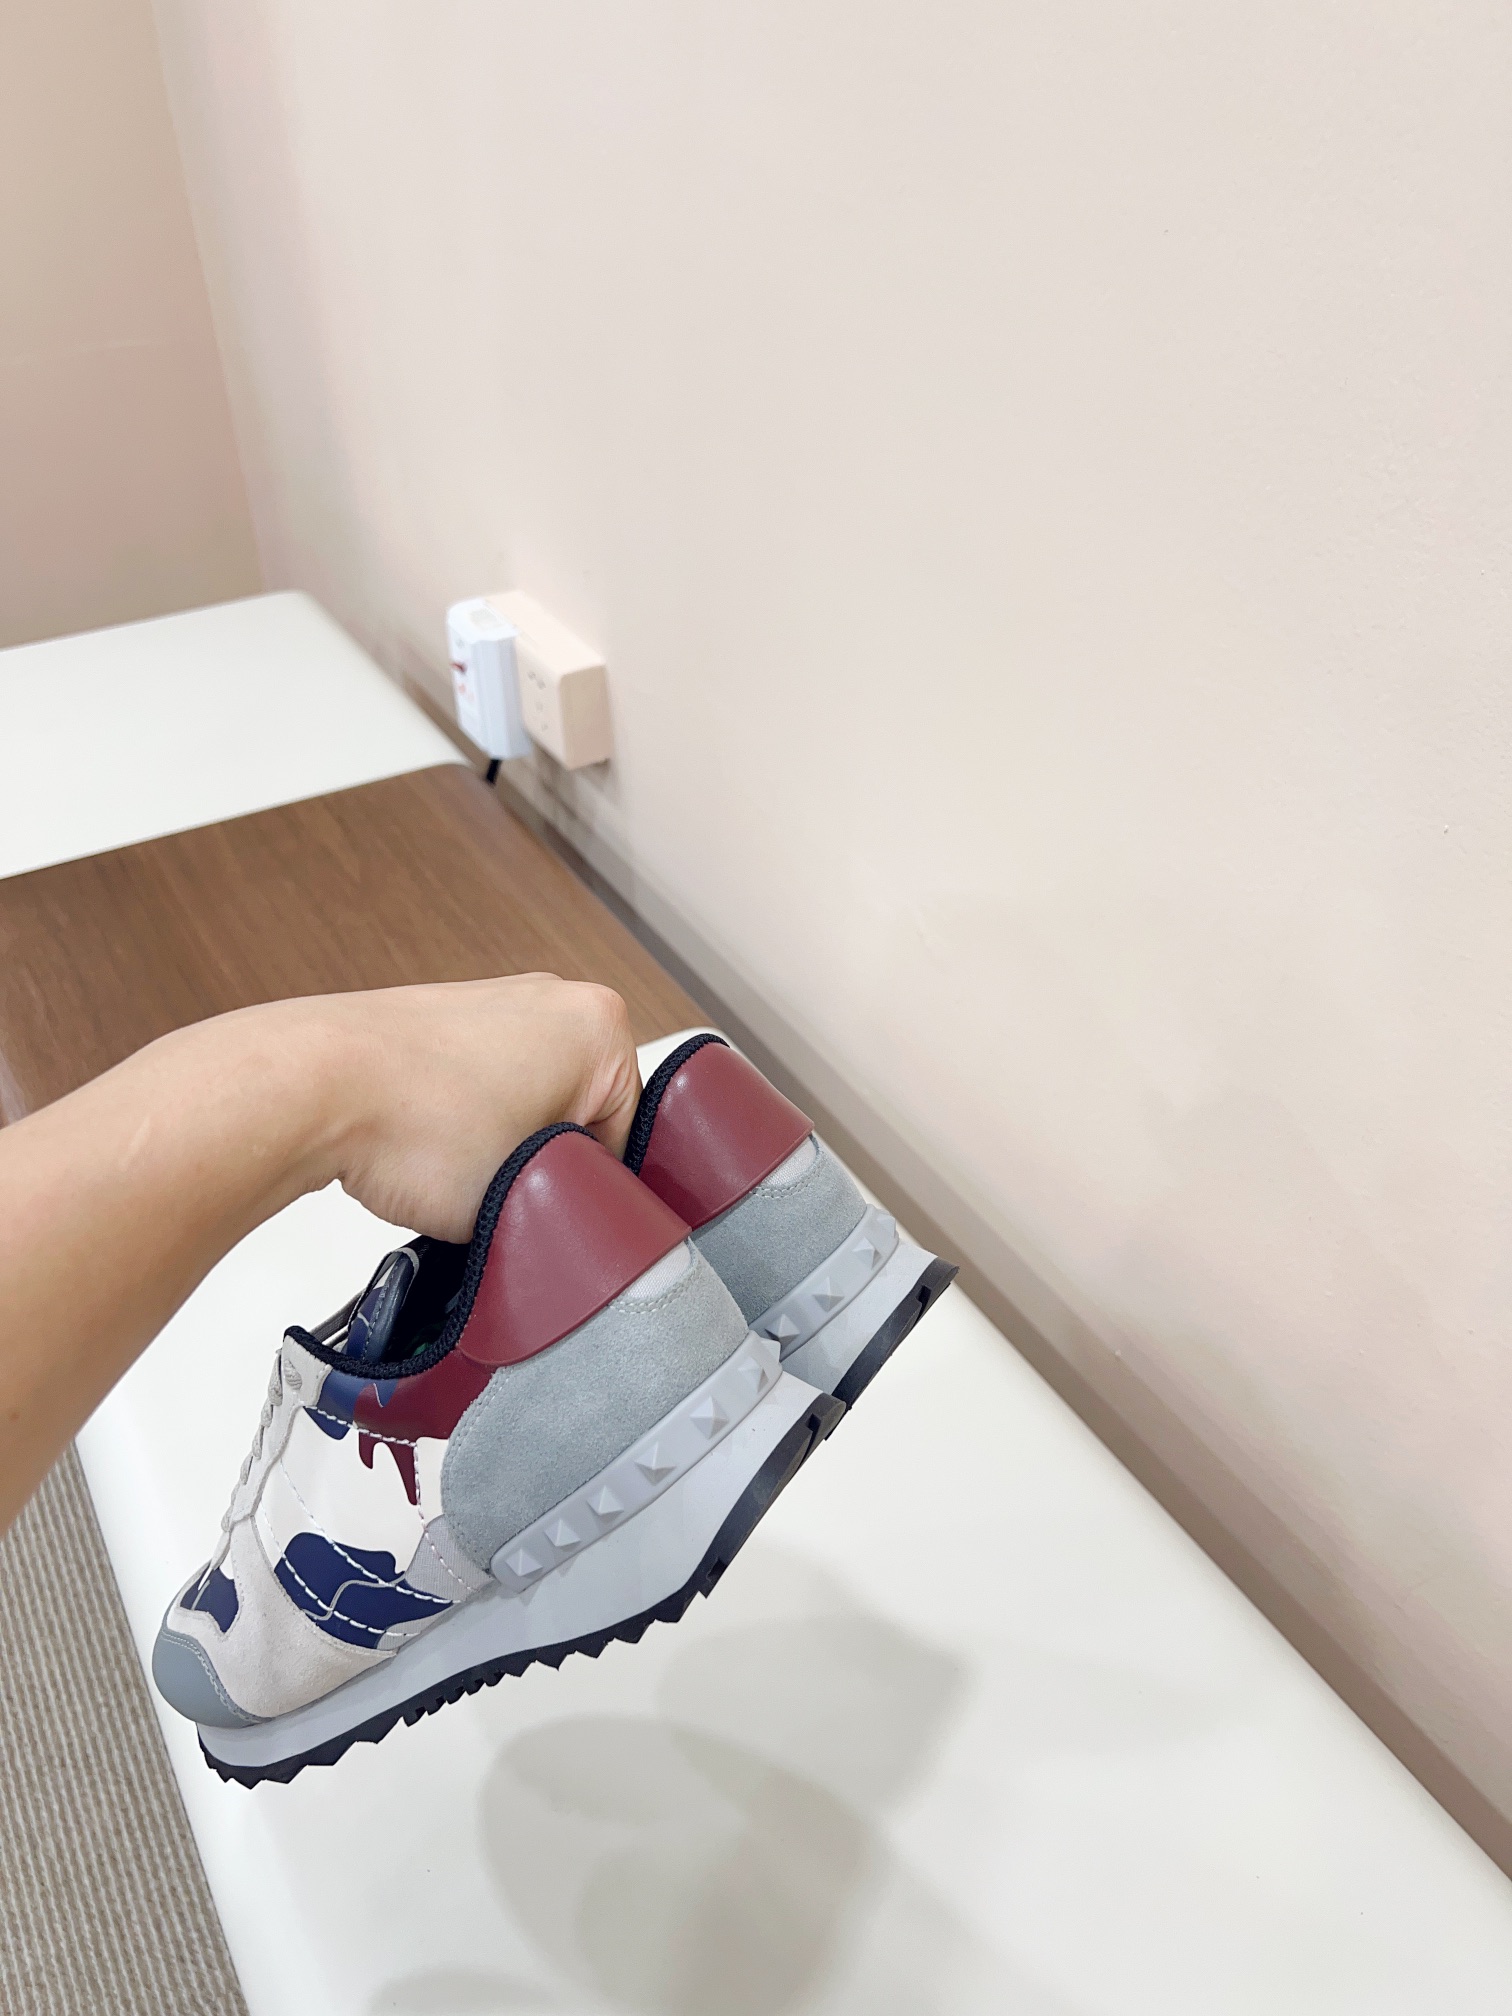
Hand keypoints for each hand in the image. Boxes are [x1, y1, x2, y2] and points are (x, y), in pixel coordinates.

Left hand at [306, 973, 641, 1240]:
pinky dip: (460, 1127)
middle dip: (545, 1166)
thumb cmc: (414, 1123)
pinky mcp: (440, 1021)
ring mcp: (493, 1003)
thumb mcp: (529, 1198)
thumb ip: (572, 1213)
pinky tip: (431, 1155)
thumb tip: (569, 1227)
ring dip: (500, 1150)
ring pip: (527, 1106)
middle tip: (507, 1201)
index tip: (556, 1217)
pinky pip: (477, 1091)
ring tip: (459, 1178)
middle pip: (580, 1116)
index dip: (592, 1193)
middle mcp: (553, 999)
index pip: (630, 1137)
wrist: (311, 1085)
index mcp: (601, 1027)